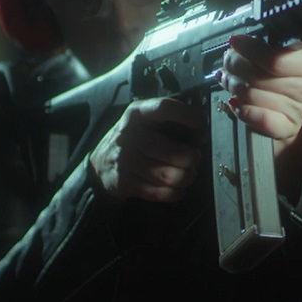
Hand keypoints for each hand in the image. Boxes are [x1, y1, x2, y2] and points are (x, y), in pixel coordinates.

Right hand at [87, 97, 204, 202]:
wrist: (100, 164)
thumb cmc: (134, 139)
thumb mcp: (145, 122)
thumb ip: (172, 122)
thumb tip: (201, 135)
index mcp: (137, 114)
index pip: (164, 108)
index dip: (187, 116)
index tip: (201, 124)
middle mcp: (129, 135)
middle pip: (173, 151)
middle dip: (192, 158)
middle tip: (195, 159)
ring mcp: (125, 160)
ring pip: (168, 175)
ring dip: (186, 177)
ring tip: (189, 174)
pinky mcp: (125, 183)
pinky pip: (159, 193)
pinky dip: (174, 193)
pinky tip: (177, 188)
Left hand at [217, 35, 301, 195]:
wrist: (288, 109)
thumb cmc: (279, 77)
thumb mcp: (278, 54)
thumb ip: (262, 45)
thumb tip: (237, 44)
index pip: (276, 58)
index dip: (250, 49)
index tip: (235, 42)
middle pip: (259, 76)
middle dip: (235, 66)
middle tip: (227, 62)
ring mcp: (298, 110)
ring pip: (253, 95)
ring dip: (233, 86)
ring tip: (229, 80)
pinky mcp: (287, 128)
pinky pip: (259, 118)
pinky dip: (242, 110)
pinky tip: (235, 102)